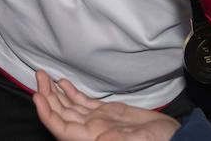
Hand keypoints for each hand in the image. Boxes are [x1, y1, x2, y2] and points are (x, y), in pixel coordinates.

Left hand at [33, 71, 178, 140]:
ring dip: (56, 92)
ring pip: (69, 107)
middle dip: (47, 96)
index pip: (61, 128)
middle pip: (61, 114)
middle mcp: (90, 132)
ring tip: (44, 76)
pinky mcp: (106, 114)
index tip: (37, 96)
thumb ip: (115, 139)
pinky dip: (71, 92)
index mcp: (92, 140)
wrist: (174, 139)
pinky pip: (83, 103)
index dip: (47, 113)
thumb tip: (96, 138)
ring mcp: (97, 122)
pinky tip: (63, 83)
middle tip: (39, 76)